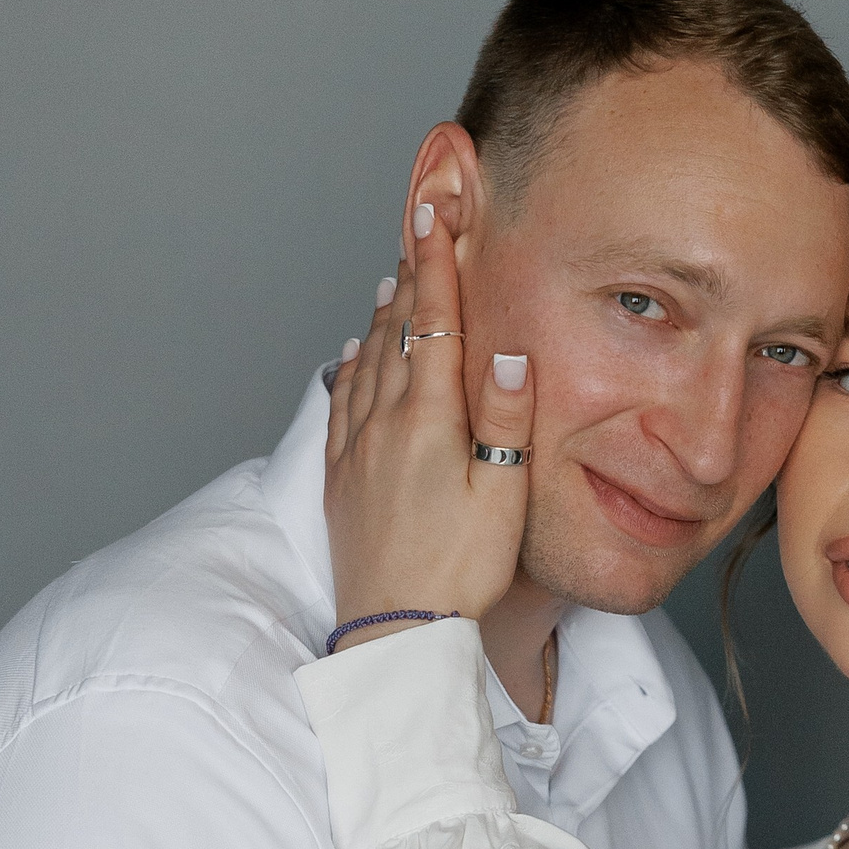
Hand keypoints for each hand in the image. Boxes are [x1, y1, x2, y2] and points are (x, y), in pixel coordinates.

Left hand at [323, 204, 535, 636]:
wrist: (396, 632)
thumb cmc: (459, 572)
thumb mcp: (501, 494)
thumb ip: (504, 418)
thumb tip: (507, 351)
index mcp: (429, 421)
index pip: (434, 322)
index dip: (436, 264)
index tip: (434, 216)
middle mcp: (384, 424)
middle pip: (398, 331)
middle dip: (411, 274)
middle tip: (417, 227)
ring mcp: (356, 450)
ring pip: (367, 361)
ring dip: (382, 314)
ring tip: (391, 279)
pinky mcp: (341, 479)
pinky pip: (342, 402)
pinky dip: (351, 364)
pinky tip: (353, 354)